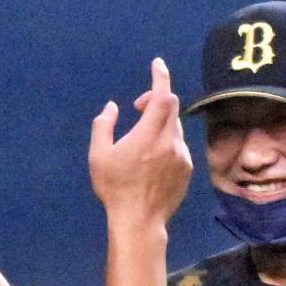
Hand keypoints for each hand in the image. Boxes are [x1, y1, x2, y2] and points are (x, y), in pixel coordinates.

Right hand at [88, 58, 192, 226]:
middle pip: (171, 106)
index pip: (161, 95)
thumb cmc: (115, 189)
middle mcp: (169, 141)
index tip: (157, 64)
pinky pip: (178, 145)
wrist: (139, 221)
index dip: (160, 76)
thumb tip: (111, 107)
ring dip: (161, 121)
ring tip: (143, 137)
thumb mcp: (98, 156)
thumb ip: (103, 126)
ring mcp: (181, 155)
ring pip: (175, 126)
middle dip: (157, 98)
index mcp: (148, 134)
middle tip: (139, 106)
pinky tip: (153, 158)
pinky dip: (167, 140)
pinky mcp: (186, 169)